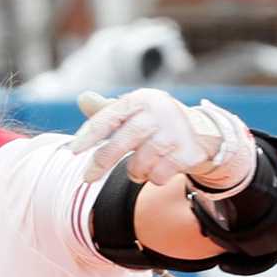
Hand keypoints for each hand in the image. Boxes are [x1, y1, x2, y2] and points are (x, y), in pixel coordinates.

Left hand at [69, 89, 254, 190]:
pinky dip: (155, 177)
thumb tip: (82, 98)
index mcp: (142, 99)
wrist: (203, 133)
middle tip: (87, 178)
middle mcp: (158, 112)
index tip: (73, 150)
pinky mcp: (186, 153)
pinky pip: (157, 177)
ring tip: (145, 162)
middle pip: (123, 142)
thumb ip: (107, 111)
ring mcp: (174, 132)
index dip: (90, 134)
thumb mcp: (134, 113)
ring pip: (139, 165)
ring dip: (136, 171)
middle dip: (102, 161)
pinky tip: (163, 166)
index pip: (110, 116)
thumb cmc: (157, 123)